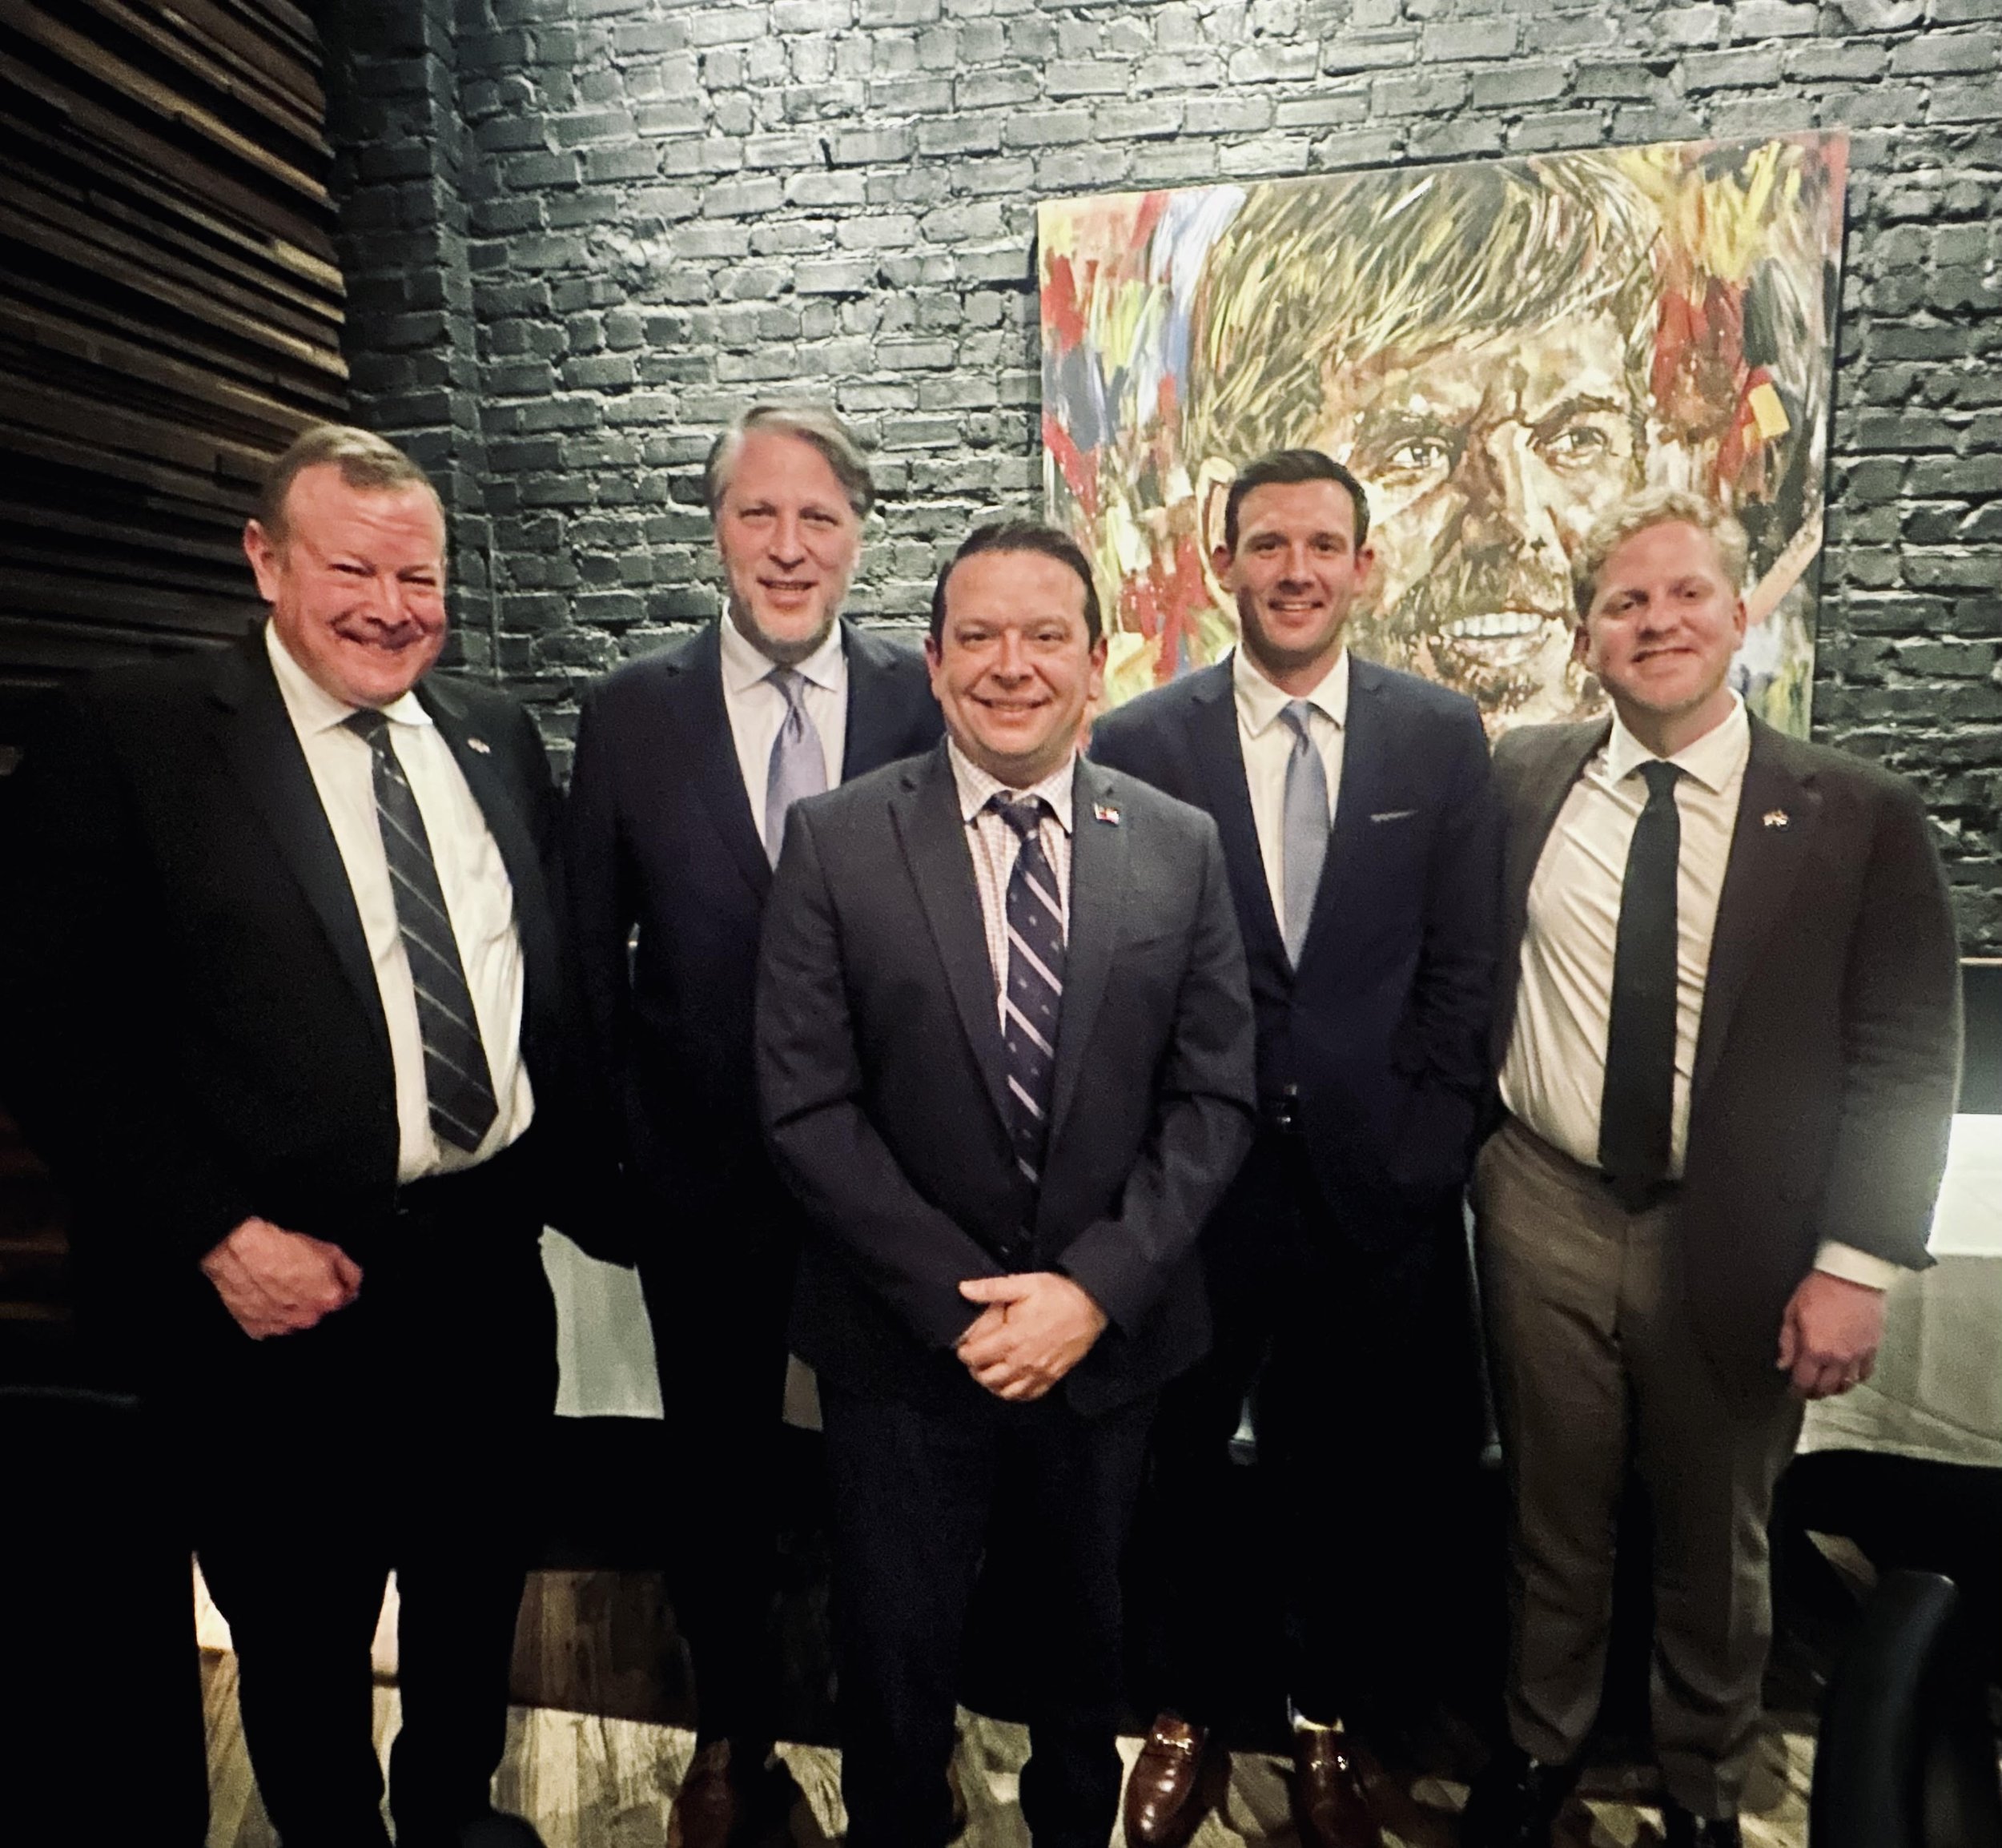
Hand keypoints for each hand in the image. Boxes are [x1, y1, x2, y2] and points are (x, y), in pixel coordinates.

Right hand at [199, 1216, 362, 1339]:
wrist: (238, 1252)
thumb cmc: (280, 1248)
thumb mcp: (328, 1249)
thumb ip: (349, 1271)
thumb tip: (354, 1284)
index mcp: (328, 1300)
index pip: (345, 1297)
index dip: (337, 1283)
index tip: (326, 1275)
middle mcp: (307, 1319)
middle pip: (318, 1310)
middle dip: (313, 1297)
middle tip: (298, 1278)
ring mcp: (281, 1327)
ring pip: (294, 1319)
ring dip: (292, 1307)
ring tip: (278, 1285)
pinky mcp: (256, 1330)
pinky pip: (269, 1324)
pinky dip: (270, 1313)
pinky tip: (264, 1296)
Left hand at [955, 1272, 1107, 1401]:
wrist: (1092, 1307)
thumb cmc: (1059, 1295)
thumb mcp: (1024, 1284)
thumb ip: (991, 1289)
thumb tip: (964, 1289)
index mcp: (1012, 1339)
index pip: (975, 1356)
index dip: (964, 1352)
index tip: (964, 1345)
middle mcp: (1022, 1361)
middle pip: (986, 1378)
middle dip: (975, 1368)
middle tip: (975, 1356)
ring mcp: (1038, 1373)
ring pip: (1005, 1391)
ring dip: (992, 1383)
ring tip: (990, 1369)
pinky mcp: (1052, 1377)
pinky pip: (1028, 1395)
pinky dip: (1015, 1392)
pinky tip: (1011, 1381)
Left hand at [1777, 1269, 1887, 1399]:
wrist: (1853, 1277)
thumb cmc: (1819, 1290)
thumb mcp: (1792, 1311)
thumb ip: (1787, 1341)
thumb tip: (1783, 1365)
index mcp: (1815, 1349)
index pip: (1805, 1382)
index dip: (1797, 1391)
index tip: (1792, 1392)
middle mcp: (1838, 1358)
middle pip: (1826, 1388)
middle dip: (1814, 1392)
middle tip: (1807, 1389)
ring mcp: (1858, 1355)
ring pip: (1847, 1384)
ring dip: (1835, 1388)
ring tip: (1826, 1384)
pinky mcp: (1873, 1348)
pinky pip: (1865, 1373)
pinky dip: (1855, 1378)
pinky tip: (1847, 1374)